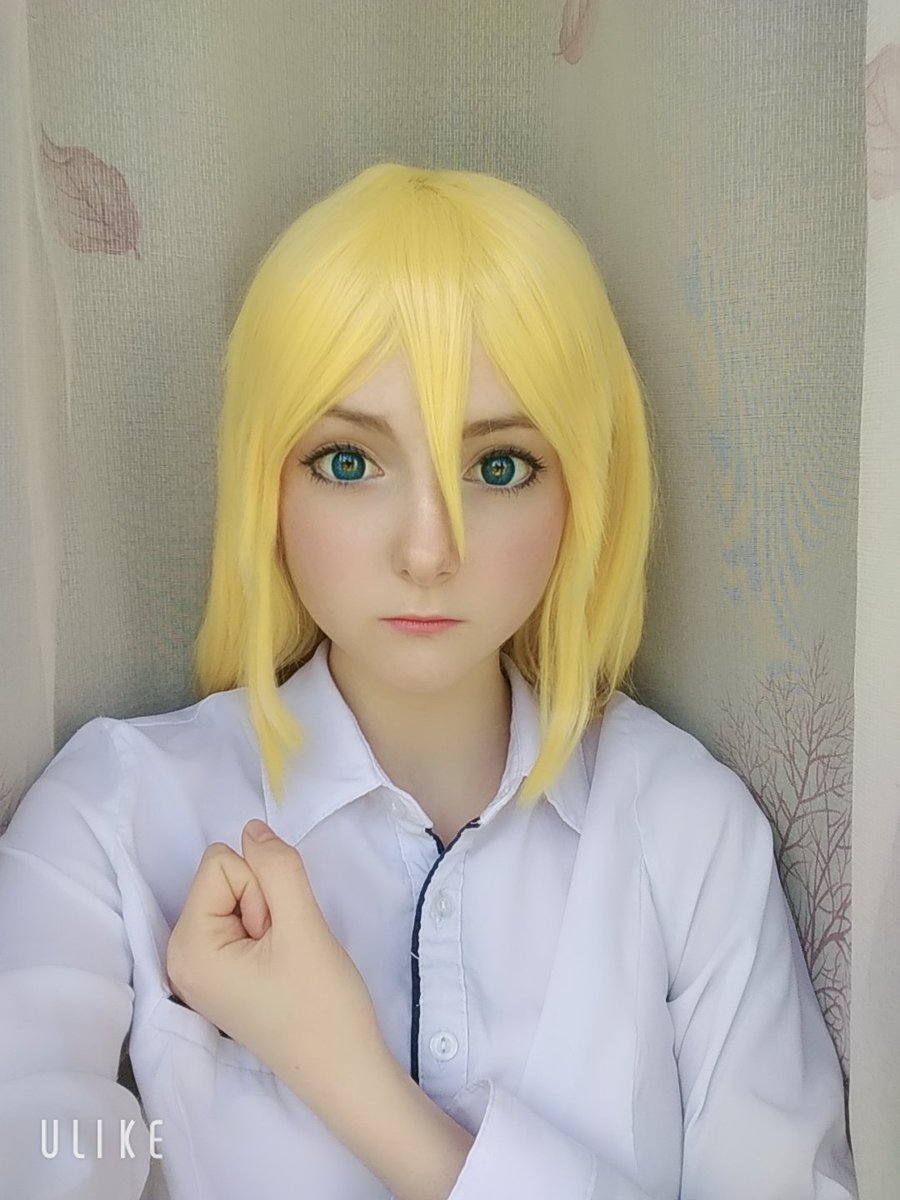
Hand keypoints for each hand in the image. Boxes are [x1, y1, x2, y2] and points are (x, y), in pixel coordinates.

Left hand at [165, 819, 389, 1117]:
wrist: (344, 1071)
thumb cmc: (322, 1004)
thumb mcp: (304, 926)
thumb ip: (277, 868)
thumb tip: (251, 828)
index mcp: (187, 946)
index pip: (221, 863)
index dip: (261, 890)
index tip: (279, 936)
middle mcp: (178, 956)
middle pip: (223, 878)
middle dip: (263, 903)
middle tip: (285, 951)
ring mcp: (196, 970)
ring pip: (236, 896)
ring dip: (268, 918)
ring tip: (285, 962)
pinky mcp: (218, 976)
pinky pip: (238, 921)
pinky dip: (265, 934)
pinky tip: (280, 968)